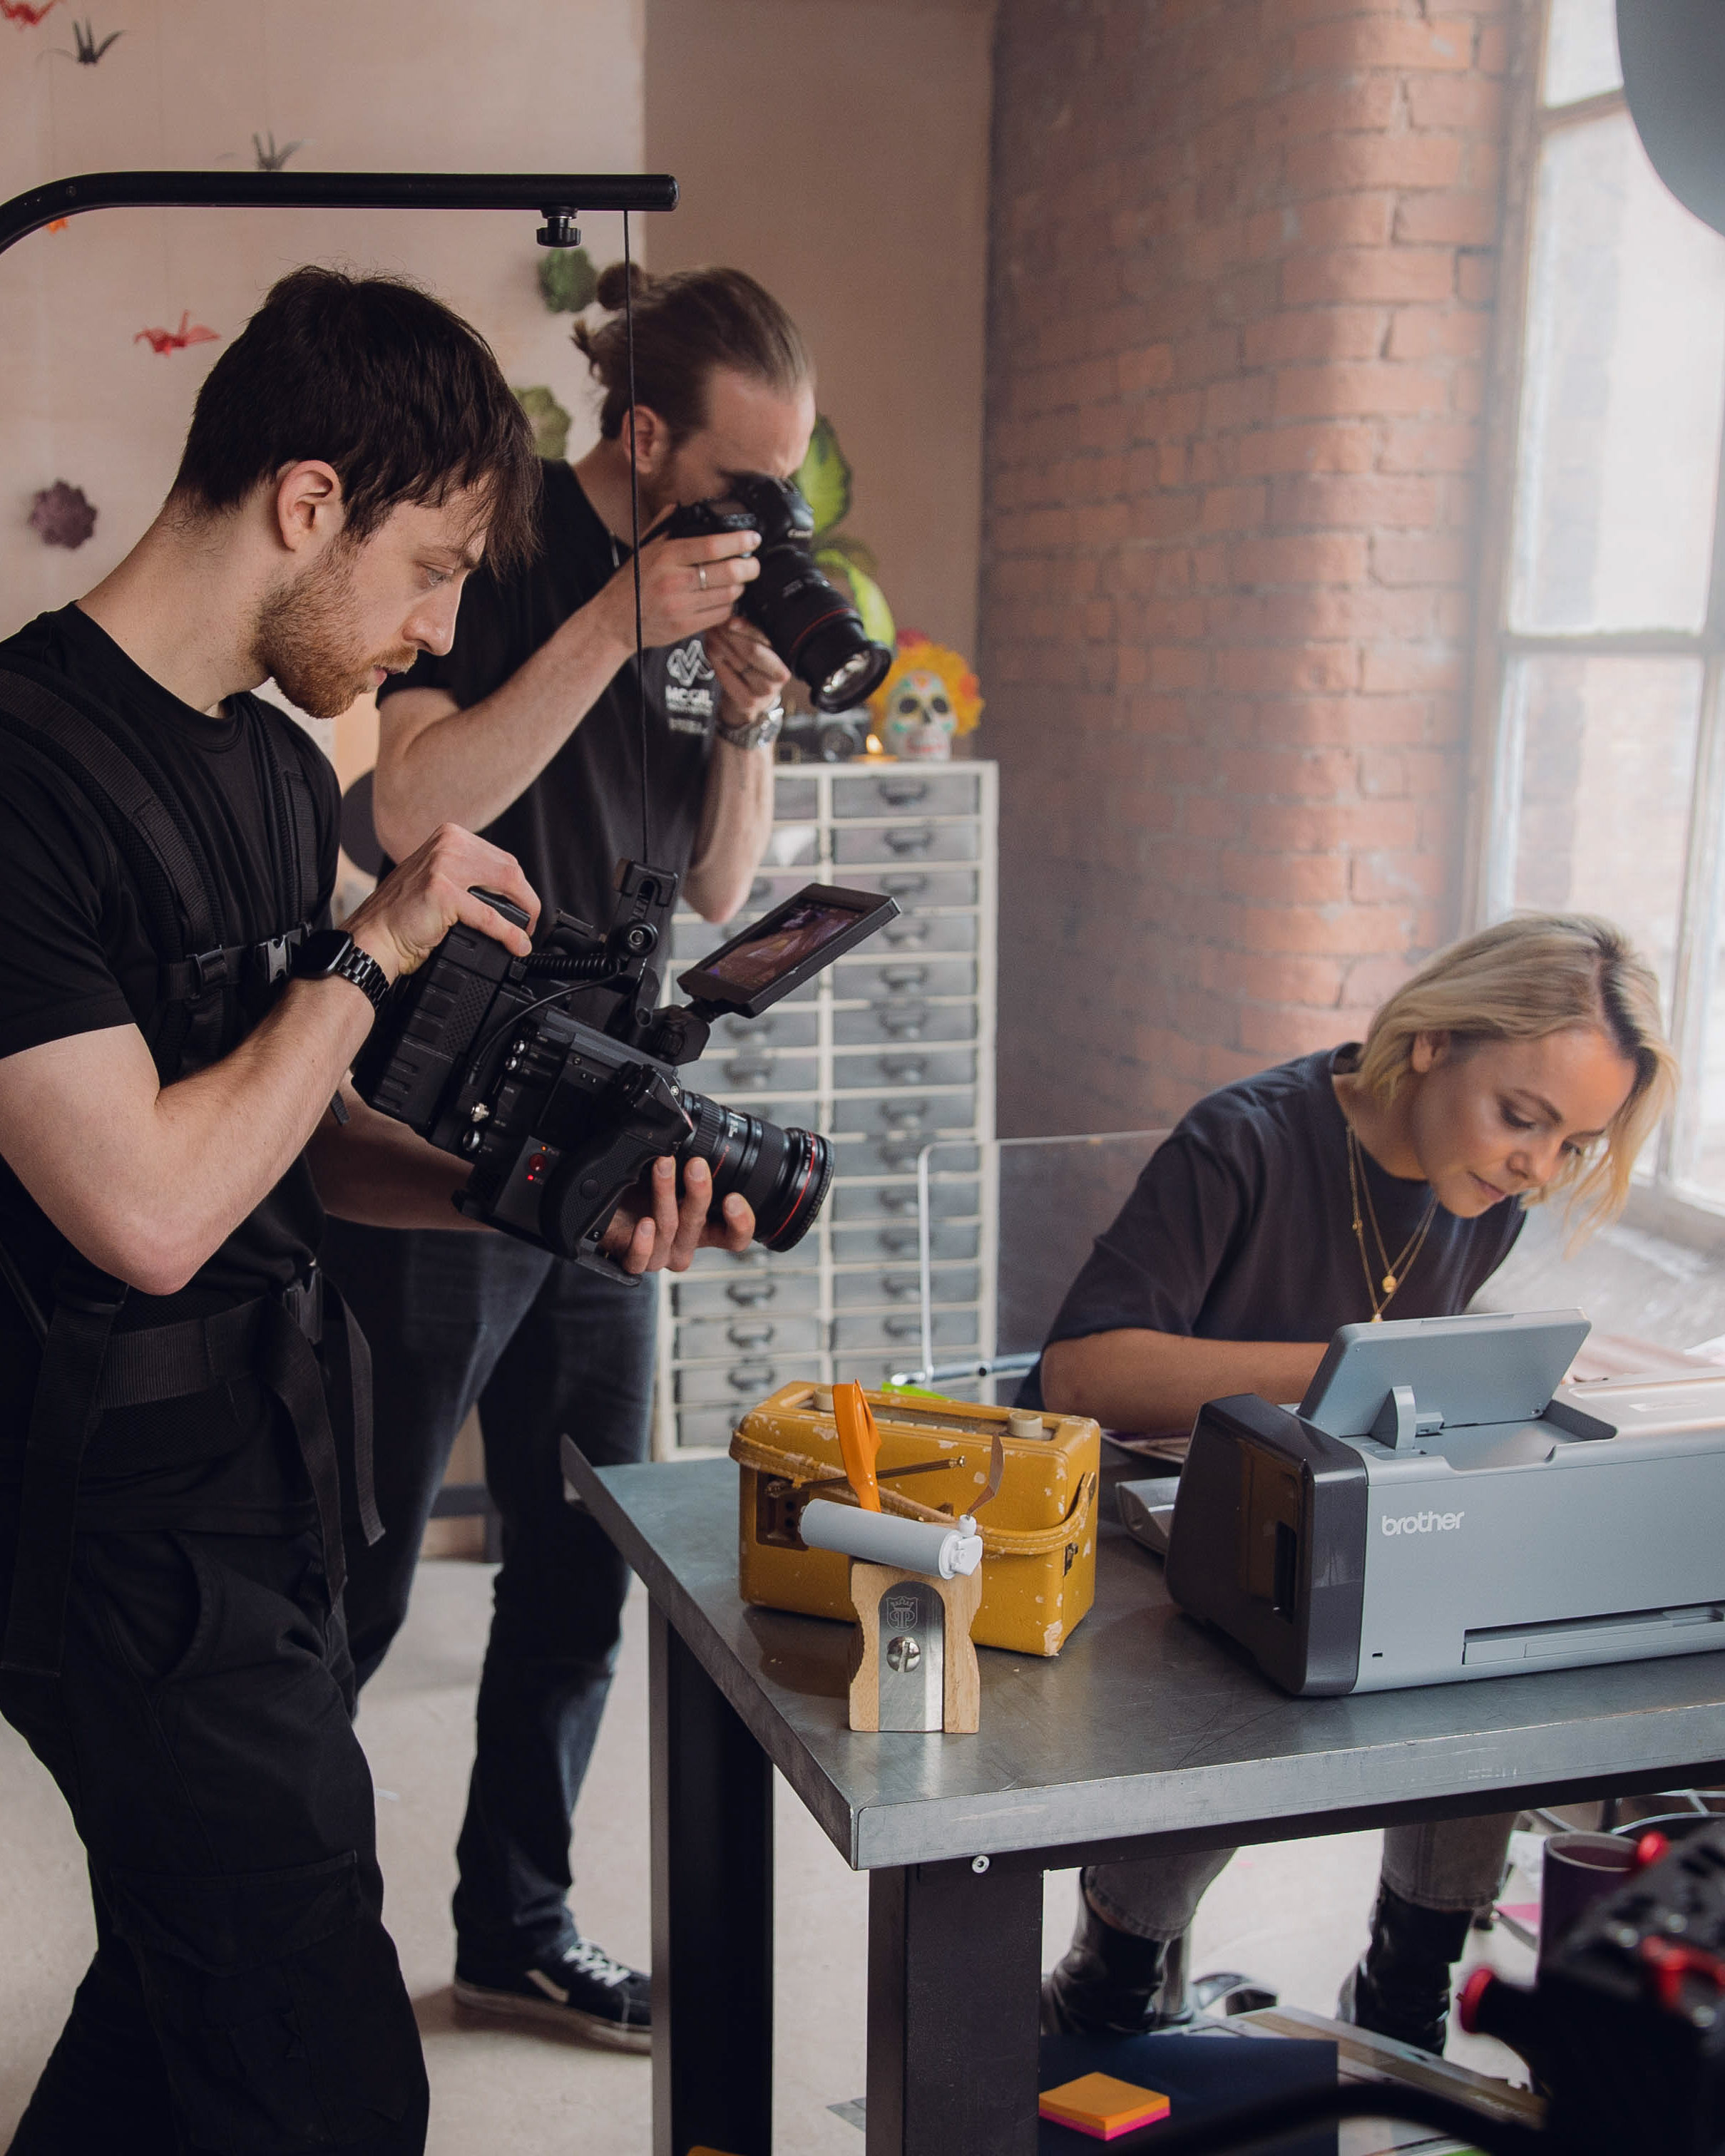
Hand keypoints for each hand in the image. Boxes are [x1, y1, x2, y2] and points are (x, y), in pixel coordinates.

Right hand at [345, 822, 538, 980]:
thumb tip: (508, 896)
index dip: (519, 888)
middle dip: (527, 901)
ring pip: (507, 885)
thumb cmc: (401, 916)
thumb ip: (468, 877)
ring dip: (523, 915)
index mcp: (449, 837)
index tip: (524, 909)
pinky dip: (509, 933)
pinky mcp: (443, 891)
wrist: (373, 937)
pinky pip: (489, 914)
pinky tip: (517, 944)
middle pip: (510, 869)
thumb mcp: (439, 880)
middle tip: (528, 925)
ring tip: (524, 935)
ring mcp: (444, 865)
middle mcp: (448, 844)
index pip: (501, 858)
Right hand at [595, 530, 760, 652]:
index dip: (738, 541)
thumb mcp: (643, 550)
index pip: (712, 545)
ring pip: (728, 595)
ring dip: (739, 587)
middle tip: (753, 564)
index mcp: (666, 556)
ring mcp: (681, 606)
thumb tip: (680, 508)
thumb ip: (663, 527)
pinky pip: (720, 615)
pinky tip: (724, 599)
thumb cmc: (629, 584)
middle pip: (727, 572)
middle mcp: (674, 581)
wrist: (613, 620)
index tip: (752, 538)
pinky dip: (728, 606)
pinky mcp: (685, 627)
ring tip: (737, 581)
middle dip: (749, 567)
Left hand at [602, 1155, 753, 1274]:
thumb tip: (693, 1128)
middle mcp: (683, 1243)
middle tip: (696, 1165)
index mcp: (702, 1228)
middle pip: (699, 1225)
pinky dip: (642, 1243)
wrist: (607, 1210)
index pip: (734, 1236)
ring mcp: (658, 1253)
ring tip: (662, 1166)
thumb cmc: (640, 1193)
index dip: (741, 1222)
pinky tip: (644, 1224)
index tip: (733, 1198)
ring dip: (666, 1194)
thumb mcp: (672, 1176)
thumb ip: (688, 1164)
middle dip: (699, 1192)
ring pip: (668, 1230)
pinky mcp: (630, 1258)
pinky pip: (639, 1260)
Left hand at [705, 617, 789, 724]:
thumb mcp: (761, 645)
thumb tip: (732, 620)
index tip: (729, 621)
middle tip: (715, 624)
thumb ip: (752, 632)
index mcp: (785, 656)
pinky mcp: (748, 701)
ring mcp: (764, 691)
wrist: (754, 696)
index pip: (762, 640)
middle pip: (749, 650)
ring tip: (710, 633)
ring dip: (719, 644)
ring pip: (736, 661)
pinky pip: (726, 676)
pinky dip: (715, 660)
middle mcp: (779, 676)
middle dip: (729, 634)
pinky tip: (711, 649)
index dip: (745, 629)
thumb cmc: (757, 664)